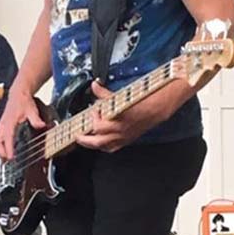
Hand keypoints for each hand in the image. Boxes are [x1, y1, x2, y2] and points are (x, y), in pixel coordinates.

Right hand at [0, 90, 44, 160]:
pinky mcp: (2, 127)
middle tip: (8, 161)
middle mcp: (3, 125)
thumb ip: (36, 119)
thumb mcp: (32, 109)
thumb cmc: (23, 101)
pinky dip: (1, 147)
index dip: (8, 148)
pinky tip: (7, 151)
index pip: (8, 138)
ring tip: (6, 159)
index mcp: (9, 122)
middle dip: (0, 152)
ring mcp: (1, 126)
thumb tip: (41, 125)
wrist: (18, 94)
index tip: (11, 157)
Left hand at [76, 81, 190, 152]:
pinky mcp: (126, 140)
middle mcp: (119, 131)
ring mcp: (123, 137)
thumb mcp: (121, 95)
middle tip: (78, 135)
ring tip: (84, 140)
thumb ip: (105, 93)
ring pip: (103, 146)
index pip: (98, 124)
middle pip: (97, 140)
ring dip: (91, 143)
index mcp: (117, 119)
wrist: (155, 109)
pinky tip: (99, 143)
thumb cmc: (141, 102)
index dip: (93, 117)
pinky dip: (103, 146)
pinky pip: (112, 148)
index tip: (93, 110)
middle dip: (85, 138)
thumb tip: (95, 86)